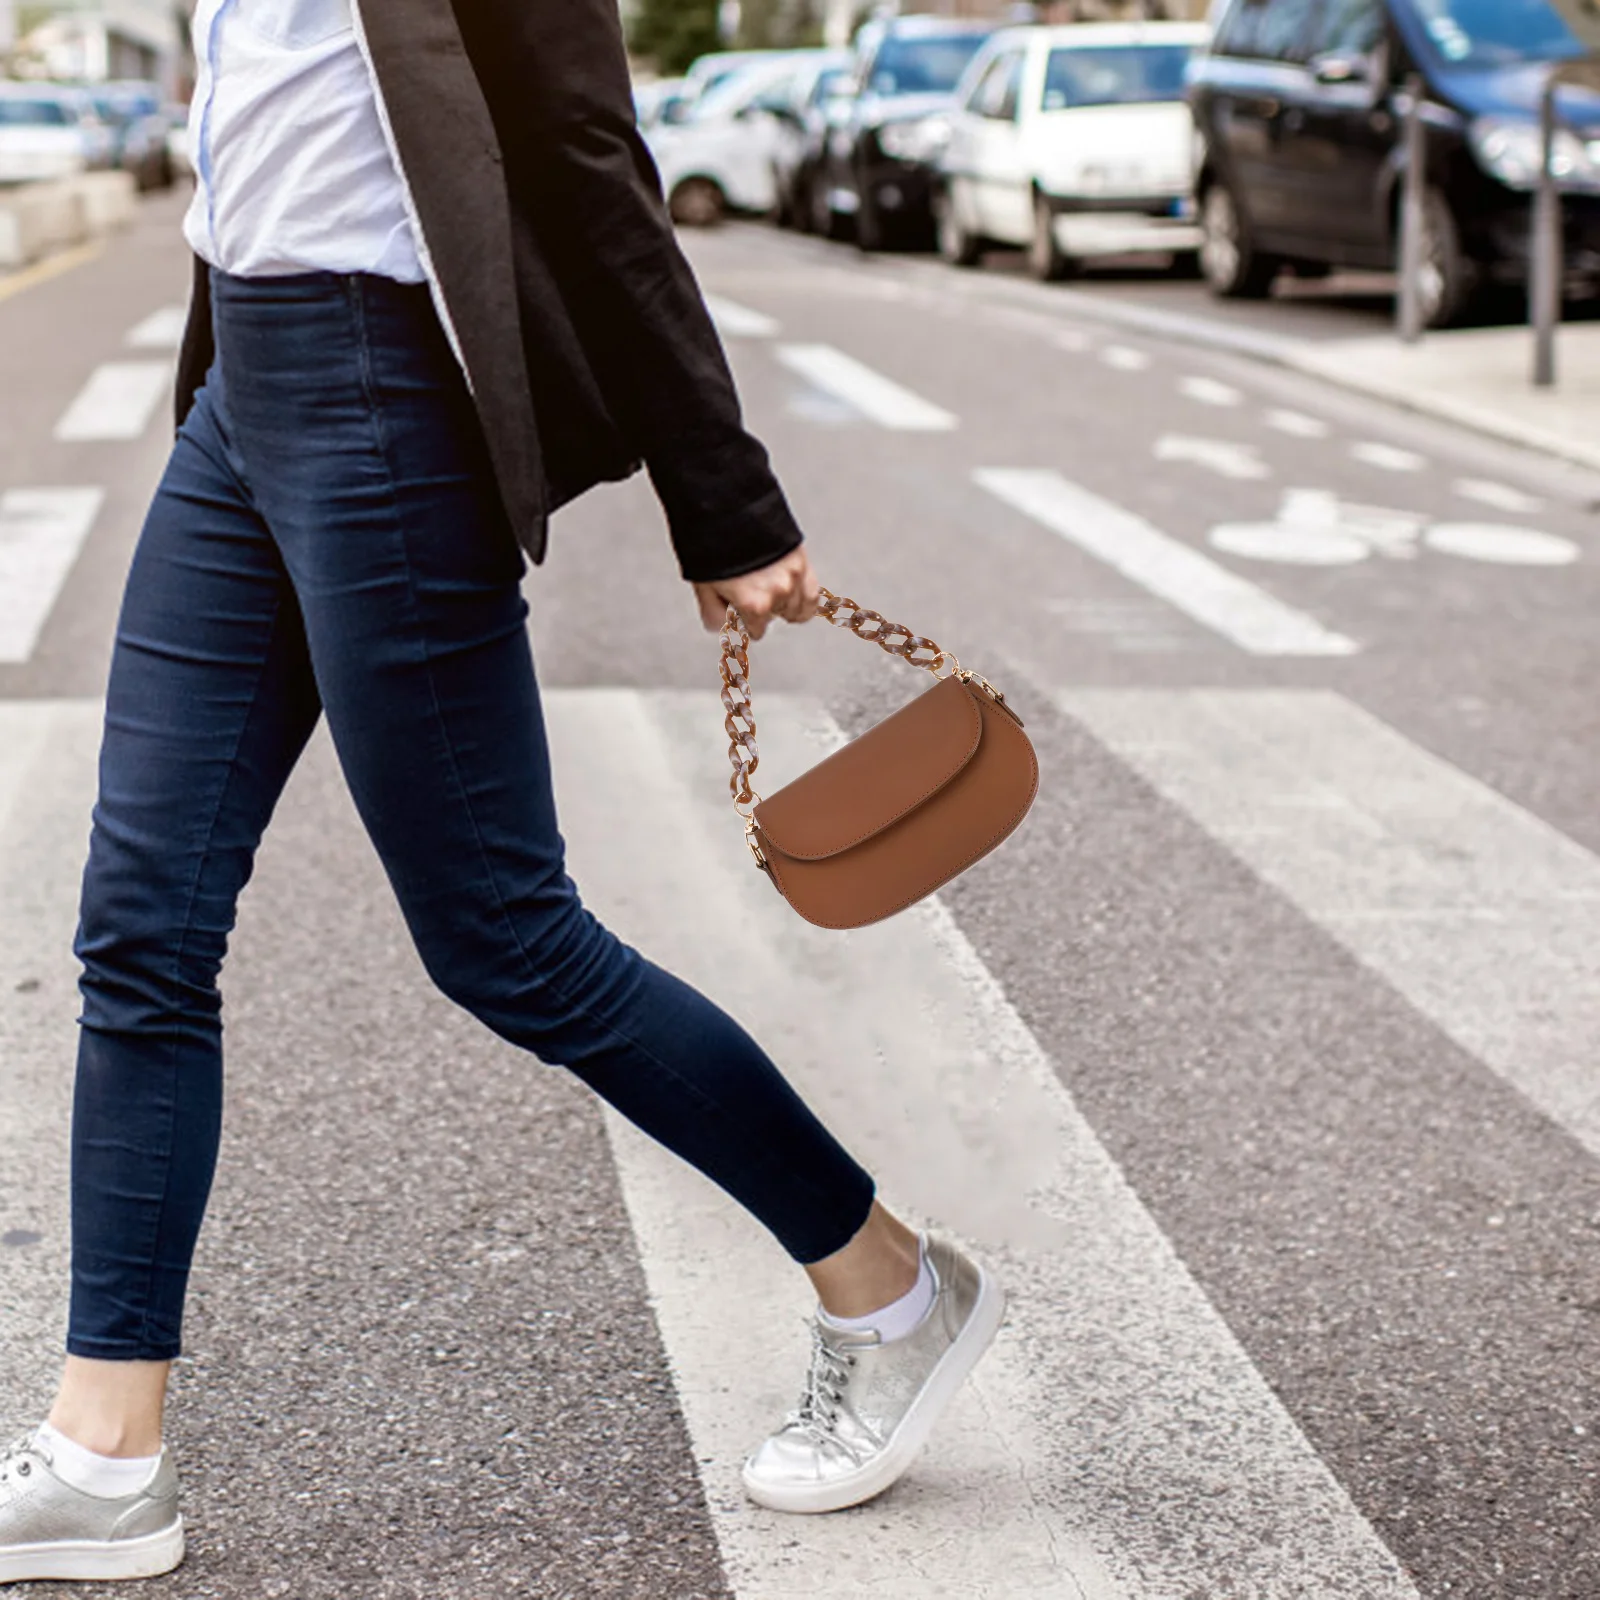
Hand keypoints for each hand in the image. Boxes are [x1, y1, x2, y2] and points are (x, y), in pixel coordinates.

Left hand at [693, 545, 820, 639]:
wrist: (727, 509)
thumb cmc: (713, 546)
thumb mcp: (705, 585)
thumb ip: (713, 612)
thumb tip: (720, 626)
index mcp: (755, 604)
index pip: (757, 631)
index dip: (746, 622)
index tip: (740, 612)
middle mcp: (778, 593)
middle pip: (776, 617)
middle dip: (763, 609)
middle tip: (750, 592)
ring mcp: (794, 577)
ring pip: (798, 608)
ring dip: (784, 604)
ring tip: (770, 591)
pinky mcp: (802, 560)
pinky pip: (813, 593)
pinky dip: (805, 599)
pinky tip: (794, 597)